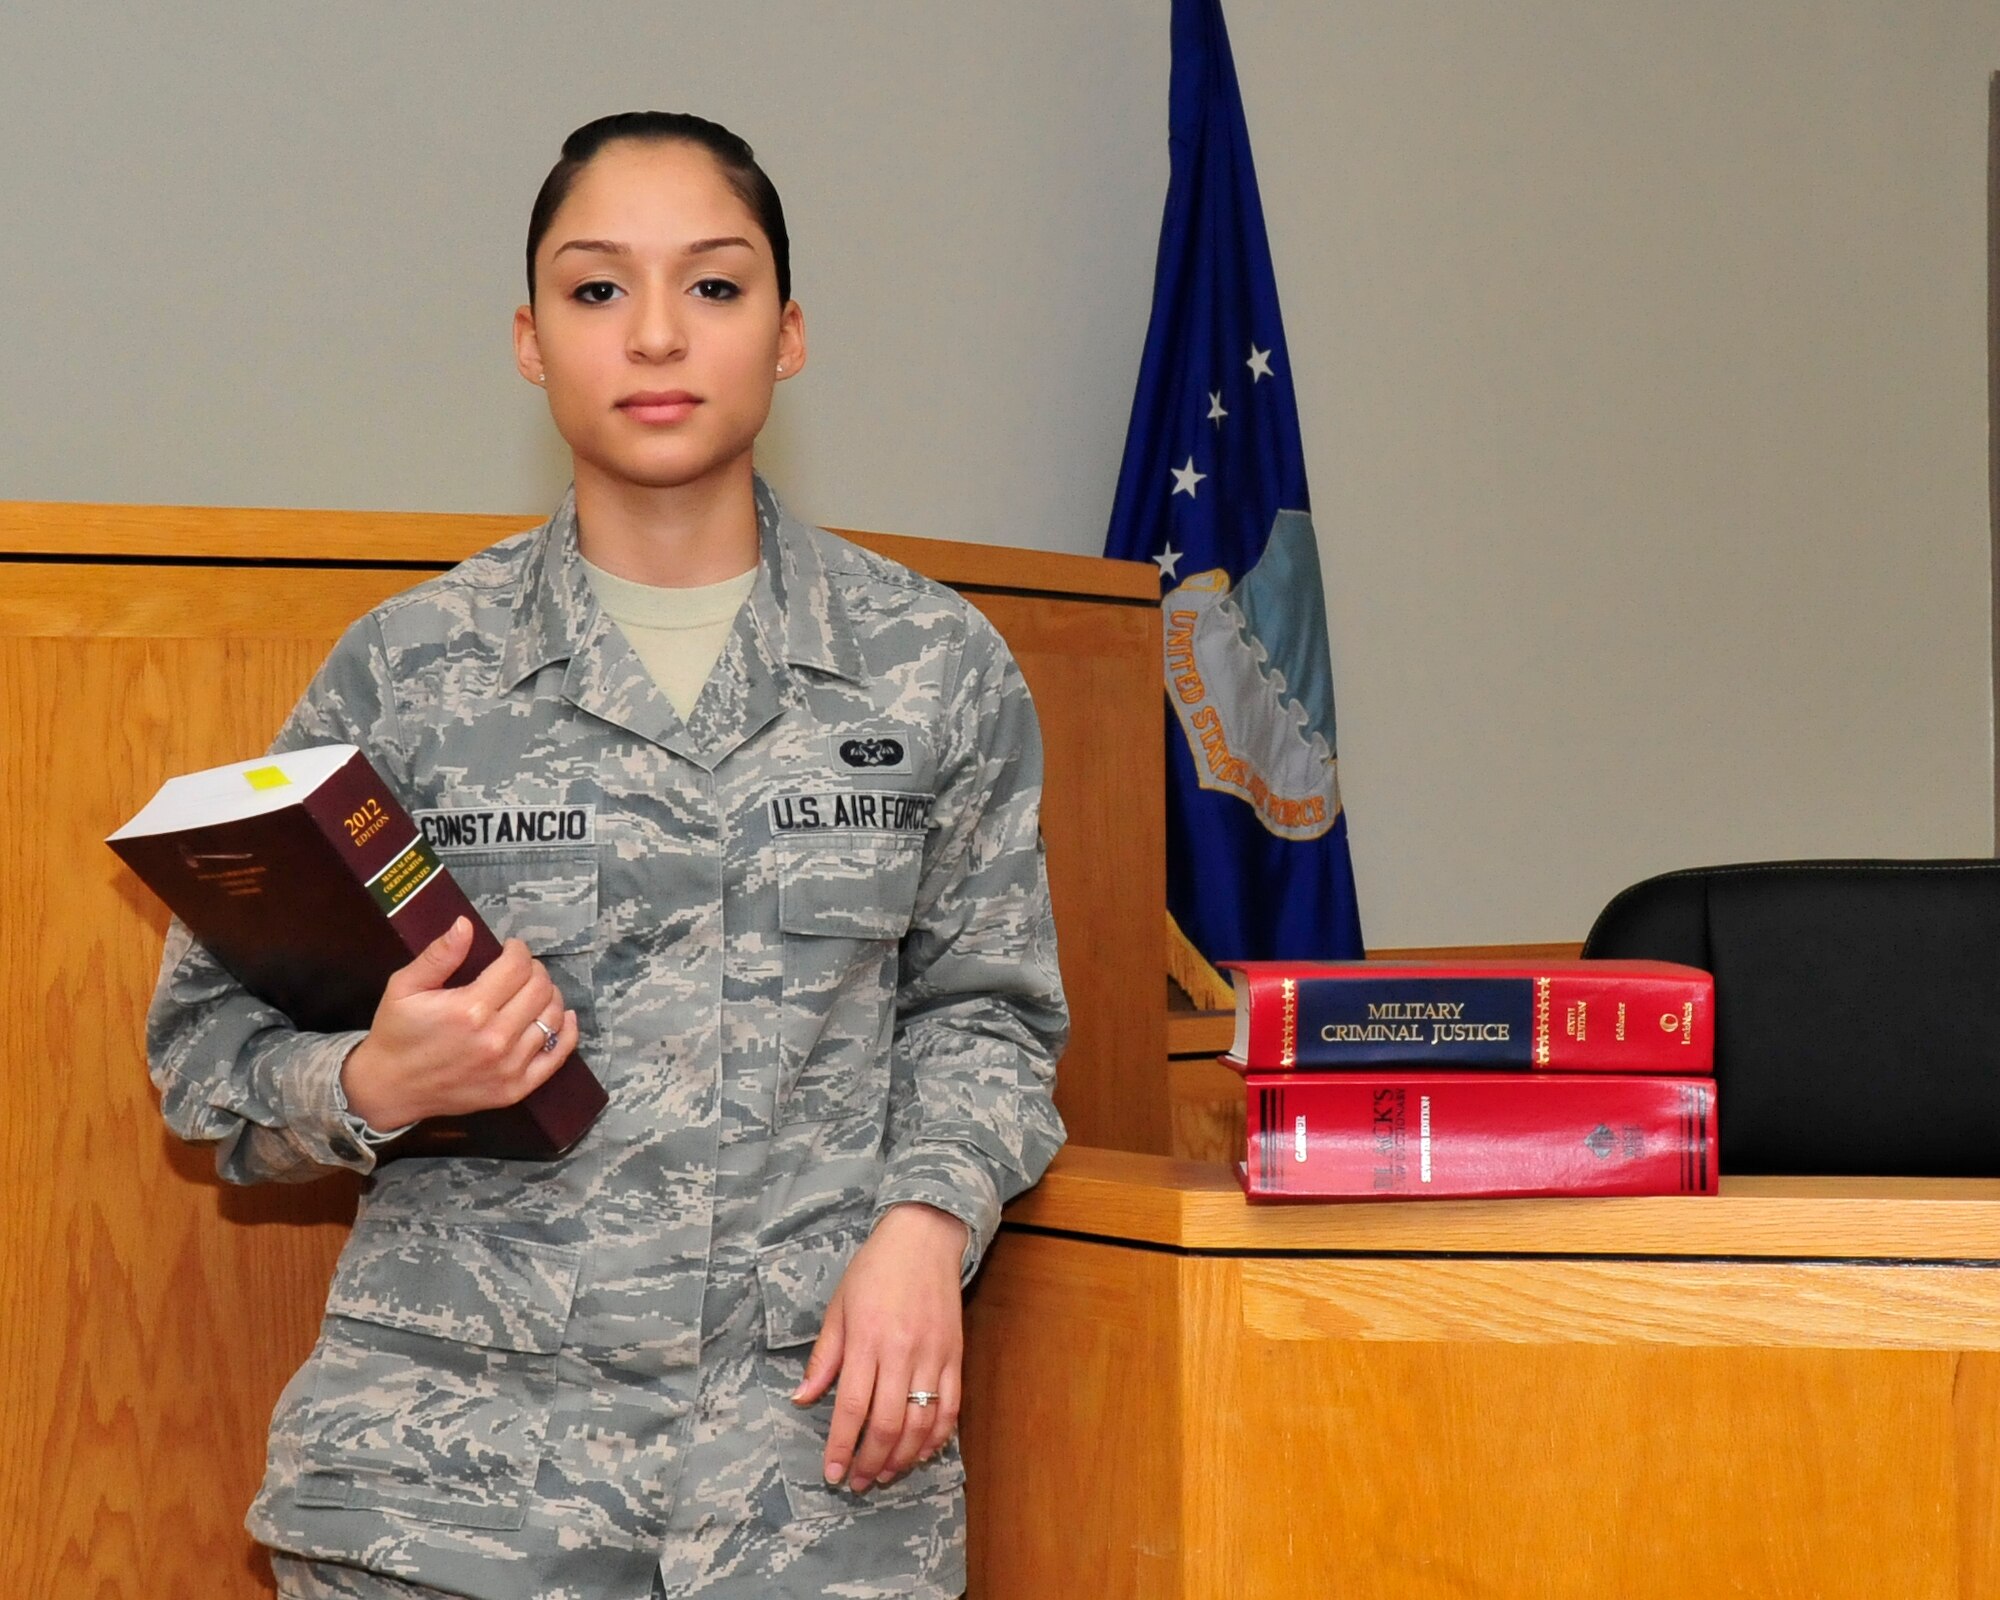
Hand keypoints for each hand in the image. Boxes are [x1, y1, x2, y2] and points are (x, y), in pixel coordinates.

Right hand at [340, 917, 575, 1128]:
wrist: (390, 1089)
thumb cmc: (397, 1033)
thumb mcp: (405, 987)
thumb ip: (439, 955)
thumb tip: (466, 924)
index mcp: (470, 1010)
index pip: (517, 967)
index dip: (518, 950)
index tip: (510, 948)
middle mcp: (496, 1039)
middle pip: (540, 990)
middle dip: (535, 970)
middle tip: (521, 968)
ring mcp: (508, 1067)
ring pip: (552, 1018)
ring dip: (550, 996)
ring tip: (535, 989)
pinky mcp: (515, 1089)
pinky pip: (557, 1057)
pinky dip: (567, 1032)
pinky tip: (564, 1017)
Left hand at [792, 1203, 968, 1492]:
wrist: (924, 1237)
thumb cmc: (874, 1270)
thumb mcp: (838, 1307)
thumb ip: (823, 1357)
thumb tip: (802, 1399)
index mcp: (866, 1339)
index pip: (851, 1407)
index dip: (841, 1446)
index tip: (832, 1472)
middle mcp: (901, 1351)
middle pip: (888, 1423)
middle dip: (870, 1461)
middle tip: (858, 1482)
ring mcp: (933, 1355)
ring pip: (921, 1422)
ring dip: (903, 1457)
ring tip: (885, 1473)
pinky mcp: (955, 1355)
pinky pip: (950, 1407)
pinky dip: (937, 1436)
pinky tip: (921, 1451)